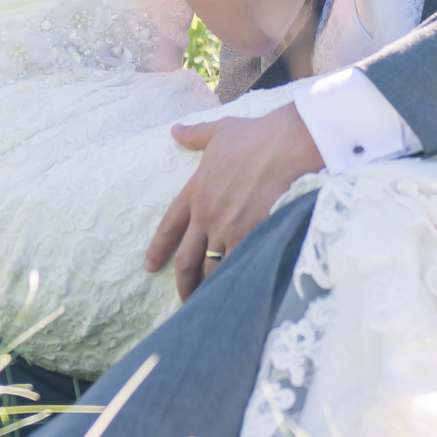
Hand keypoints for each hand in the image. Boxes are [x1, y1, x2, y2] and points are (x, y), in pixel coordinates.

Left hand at [145, 104, 324, 300]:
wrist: (286, 143)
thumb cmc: (257, 135)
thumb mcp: (219, 131)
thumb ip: (195, 135)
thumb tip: (175, 131)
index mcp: (195, 191)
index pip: (169, 227)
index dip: (158, 250)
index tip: (150, 267)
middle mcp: (205, 214)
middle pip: (186, 259)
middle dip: (183, 283)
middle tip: (183, 300)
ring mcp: (226, 228)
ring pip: (211, 269)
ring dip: (208, 289)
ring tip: (210, 305)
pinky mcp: (250, 235)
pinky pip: (236, 268)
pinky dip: (232, 285)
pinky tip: (233, 297)